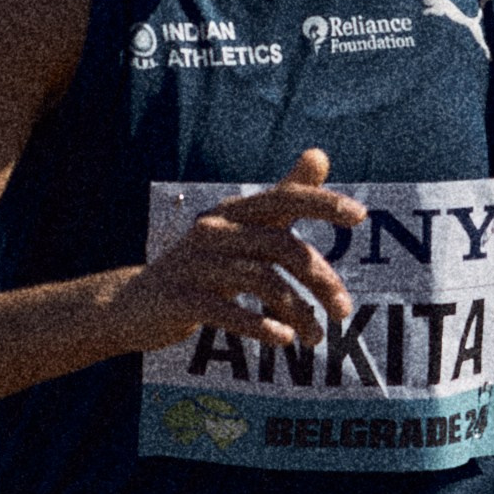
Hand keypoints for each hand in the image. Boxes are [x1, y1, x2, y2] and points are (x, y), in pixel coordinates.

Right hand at [108, 149, 365, 355]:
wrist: (133, 305)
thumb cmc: (201, 268)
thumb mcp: (240, 231)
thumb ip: (282, 197)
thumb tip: (320, 153)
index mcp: (234, 213)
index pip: (284, 199)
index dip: (322, 203)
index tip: (360, 216)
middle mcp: (215, 229)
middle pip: (281, 247)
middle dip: (320, 280)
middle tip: (343, 312)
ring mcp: (195, 263)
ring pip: (260, 281)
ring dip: (297, 311)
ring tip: (316, 338)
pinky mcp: (181, 298)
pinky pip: (226, 310)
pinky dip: (259, 325)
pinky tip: (284, 339)